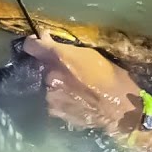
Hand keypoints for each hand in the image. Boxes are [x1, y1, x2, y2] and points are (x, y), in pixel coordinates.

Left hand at [23, 32, 151, 151]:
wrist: (121, 110)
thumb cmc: (112, 78)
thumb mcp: (92, 55)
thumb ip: (66, 49)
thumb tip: (46, 39)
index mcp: (59, 58)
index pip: (30, 46)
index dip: (34, 43)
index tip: (39, 44)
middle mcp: (49, 77)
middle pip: (37, 66)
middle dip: (47, 66)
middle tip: (64, 69)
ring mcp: (49, 97)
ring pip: (43, 84)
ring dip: (52, 83)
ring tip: (70, 87)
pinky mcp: (54, 112)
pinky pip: (50, 99)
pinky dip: (57, 97)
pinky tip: (72, 98)